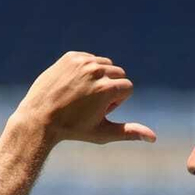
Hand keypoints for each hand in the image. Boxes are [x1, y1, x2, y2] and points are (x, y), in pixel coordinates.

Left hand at [12, 51, 156, 145]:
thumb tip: (154, 138)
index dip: (116, 102)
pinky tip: (73, 85)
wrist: (39, 118)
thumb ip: (130, 132)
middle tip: (90, 103)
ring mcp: (82, 62)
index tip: (100, 110)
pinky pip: (90, 58)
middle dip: (110, 88)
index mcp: (107, 89)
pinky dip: (86, 69)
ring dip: (100, 77)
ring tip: (82, 94)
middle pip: (119, 74)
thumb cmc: (73, 130)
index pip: (128, 88)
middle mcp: (96, 71)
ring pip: (105, 64)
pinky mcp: (70, 56)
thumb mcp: (103, 133)